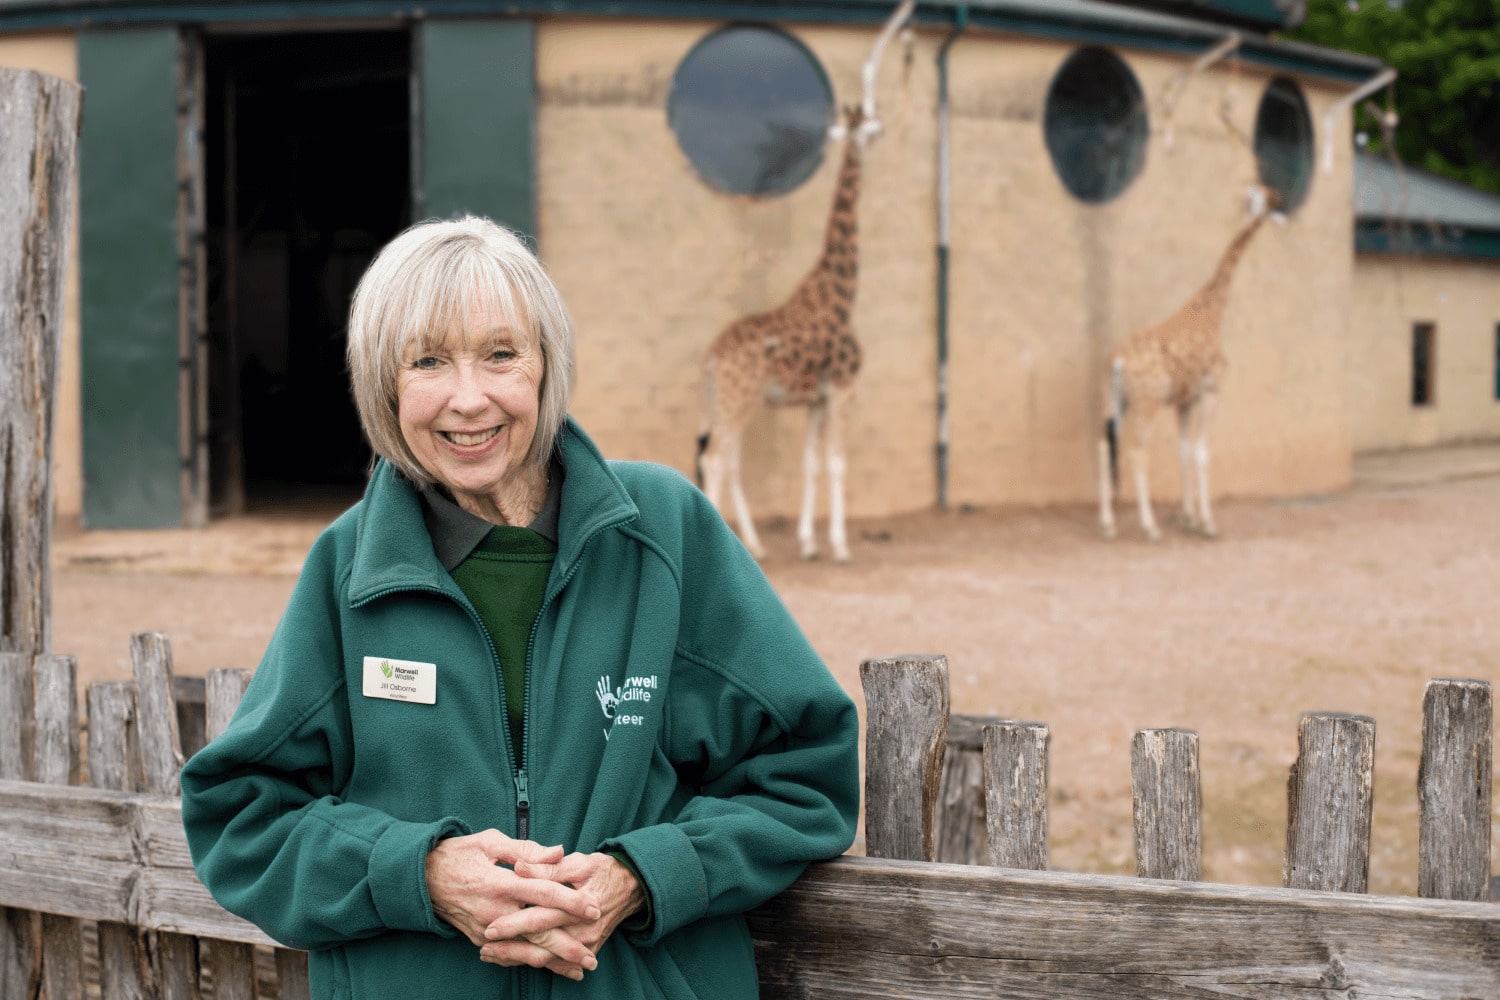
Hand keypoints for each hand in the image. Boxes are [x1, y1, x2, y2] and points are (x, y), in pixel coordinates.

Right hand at [426, 829, 600, 975]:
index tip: (593, 909)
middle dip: (568, 947)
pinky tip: (547, 967)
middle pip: (538, 931)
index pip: (544, 893)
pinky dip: (529, 962)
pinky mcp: (478, 939)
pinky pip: (507, 954)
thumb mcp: (491, 842)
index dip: (571, 902)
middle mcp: (494, 910)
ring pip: (525, 950)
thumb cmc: (459, 854)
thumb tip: (559, 851)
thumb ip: (527, 850)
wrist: (421, 878)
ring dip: (552, 962)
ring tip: (577, 971)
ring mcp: (485, 928)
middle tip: (592, 958)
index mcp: (501, 882)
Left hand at [480, 852, 644, 976]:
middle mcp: (584, 929)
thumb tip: (519, 866)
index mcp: (580, 904)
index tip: (490, 926)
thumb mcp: (578, 862)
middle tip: (483, 948)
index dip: (515, 923)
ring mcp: (587, 943)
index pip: (542, 917)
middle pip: (542, 946)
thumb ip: (547, 866)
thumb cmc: (601, 871)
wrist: (632, 887)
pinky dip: (534, 963)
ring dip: (517, 959)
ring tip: (490, 955)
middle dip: (510, 949)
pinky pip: (558, 964)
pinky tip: (511, 960)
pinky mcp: (588, 950)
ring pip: (547, 959)